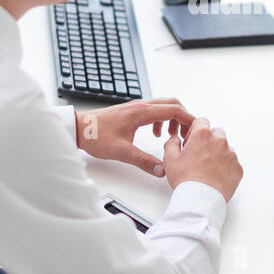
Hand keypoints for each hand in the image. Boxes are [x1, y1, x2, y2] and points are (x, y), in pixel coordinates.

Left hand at [74, 98, 194, 177]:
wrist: (78, 128)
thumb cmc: (96, 136)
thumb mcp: (121, 152)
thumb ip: (143, 161)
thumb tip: (161, 169)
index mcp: (141, 112)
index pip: (173, 109)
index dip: (188, 119)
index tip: (196, 131)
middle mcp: (140, 105)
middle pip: (172, 103)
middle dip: (184, 118)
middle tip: (187, 134)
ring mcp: (136, 106)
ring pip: (163, 106)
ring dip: (172, 119)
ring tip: (170, 137)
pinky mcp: (131, 111)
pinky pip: (153, 110)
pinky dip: (161, 120)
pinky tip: (154, 134)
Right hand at [162, 116, 242, 200]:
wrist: (201, 199)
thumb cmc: (186, 180)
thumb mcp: (170, 159)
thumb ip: (171, 144)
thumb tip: (175, 140)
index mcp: (203, 135)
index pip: (201, 121)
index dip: (194, 130)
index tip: (191, 141)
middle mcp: (220, 141)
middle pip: (216, 132)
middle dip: (208, 140)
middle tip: (199, 154)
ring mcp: (231, 154)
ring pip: (226, 147)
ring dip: (218, 153)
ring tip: (207, 167)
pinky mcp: (237, 168)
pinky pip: (232, 162)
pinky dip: (226, 166)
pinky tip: (215, 175)